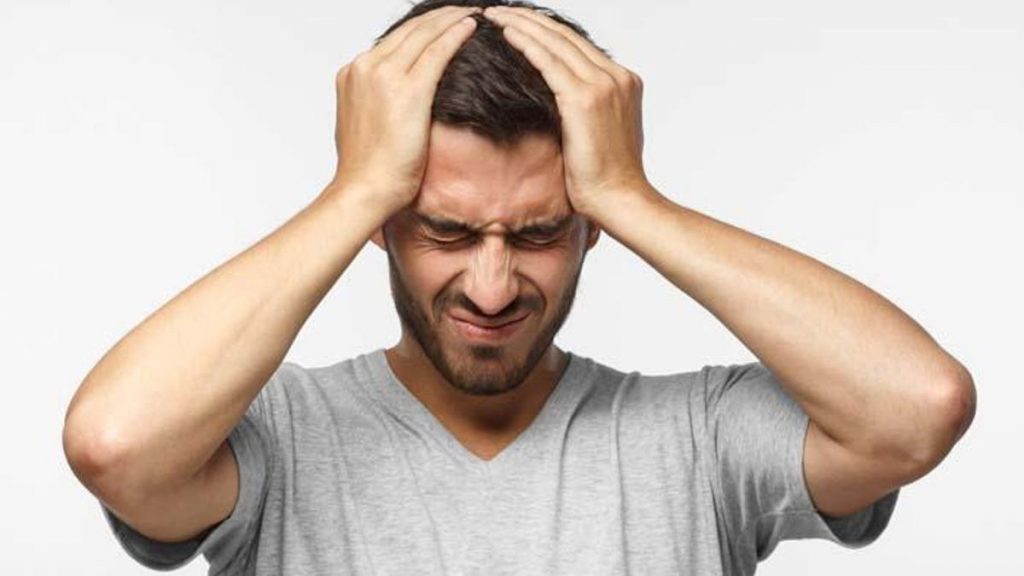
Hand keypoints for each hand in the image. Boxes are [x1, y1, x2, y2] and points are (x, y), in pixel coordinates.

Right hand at [327, 6, 481, 218]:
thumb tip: (396, 100)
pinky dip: (455, 35)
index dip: (422, 28)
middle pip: (409, 31)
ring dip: (451, 19)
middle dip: (439, 17)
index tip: (442, 22)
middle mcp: (364, 68)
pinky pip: (437, 52)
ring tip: (472, 11)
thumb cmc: (369, 169)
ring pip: (424, 34)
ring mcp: (383, 76)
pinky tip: (471, 26)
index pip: (394, 40)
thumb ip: (377, 101)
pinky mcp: (407, 90)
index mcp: (352, 73)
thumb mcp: (365, 123)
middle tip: (463, 8)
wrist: (364, 190)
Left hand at [481, 5, 649, 219]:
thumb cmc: (607, 178)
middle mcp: (617, 77)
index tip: (520, 22)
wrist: (621, 200)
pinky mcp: (584, 100)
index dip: (546, 30)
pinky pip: (549, 62)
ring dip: (522, 24)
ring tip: (495, 14)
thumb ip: (588, 110)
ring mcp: (603, 85)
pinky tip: (506, 33)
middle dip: (530, 19)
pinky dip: (526, 43)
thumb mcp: (603, 134)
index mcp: (623, 82)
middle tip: (500, 10)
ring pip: (555, 42)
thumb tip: (563, 105)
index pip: (578, 45)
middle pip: (566, 36)